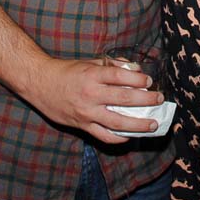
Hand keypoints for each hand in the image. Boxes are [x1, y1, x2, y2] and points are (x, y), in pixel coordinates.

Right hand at [26, 57, 163, 143]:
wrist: (40, 83)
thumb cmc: (66, 71)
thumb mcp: (88, 62)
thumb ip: (111, 65)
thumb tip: (133, 69)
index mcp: (93, 75)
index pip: (121, 77)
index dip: (139, 80)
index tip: (149, 82)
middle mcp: (91, 94)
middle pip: (125, 99)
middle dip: (146, 100)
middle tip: (159, 99)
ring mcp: (87, 112)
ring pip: (118, 122)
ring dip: (138, 124)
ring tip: (152, 124)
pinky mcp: (82, 125)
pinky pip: (104, 135)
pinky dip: (119, 137)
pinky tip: (130, 135)